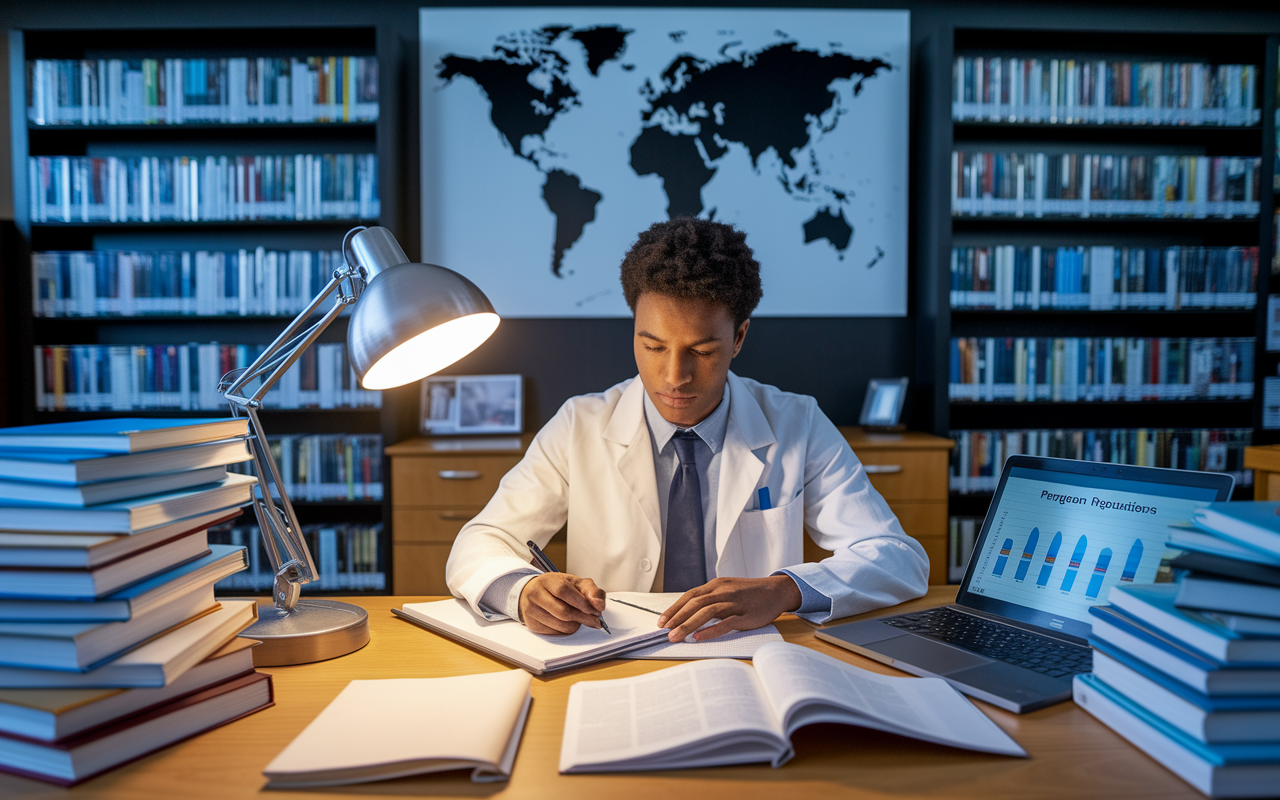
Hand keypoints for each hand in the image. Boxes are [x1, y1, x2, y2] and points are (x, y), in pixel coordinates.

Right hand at [518, 572, 606, 634]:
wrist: (533, 592)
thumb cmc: (557, 587)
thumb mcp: (575, 583)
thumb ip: (591, 590)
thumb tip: (599, 605)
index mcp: (547, 581)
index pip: (563, 591)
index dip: (581, 602)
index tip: (595, 610)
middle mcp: (535, 594)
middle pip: (562, 612)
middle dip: (583, 617)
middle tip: (595, 620)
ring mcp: (531, 610)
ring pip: (560, 625)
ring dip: (576, 625)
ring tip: (580, 618)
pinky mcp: (532, 625)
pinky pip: (556, 633)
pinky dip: (566, 630)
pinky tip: (568, 622)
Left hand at [657, 575, 801, 641]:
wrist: (776, 591)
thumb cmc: (749, 593)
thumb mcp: (727, 589)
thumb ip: (710, 598)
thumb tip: (689, 613)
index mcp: (716, 585)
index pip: (690, 596)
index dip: (675, 608)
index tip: (662, 621)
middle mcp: (723, 591)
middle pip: (695, 604)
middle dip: (677, 618)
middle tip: (664, 631)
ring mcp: (735, 603)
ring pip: (707, 612)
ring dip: (689, 625)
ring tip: (676, 637)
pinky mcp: (746, 615)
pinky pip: (726, 622)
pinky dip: (711, 630)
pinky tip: (699, 638)